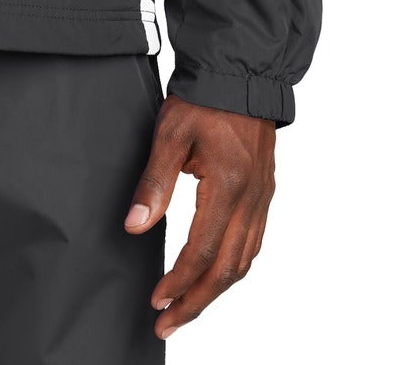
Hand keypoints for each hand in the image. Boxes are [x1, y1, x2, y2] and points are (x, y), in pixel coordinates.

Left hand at [123, 93, 275, 340]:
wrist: (240, 76)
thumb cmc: (203, 101)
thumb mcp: (169, 134)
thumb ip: (154, 182)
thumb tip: (136, 226)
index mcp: (227, 187)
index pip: (203, 251)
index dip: (179, 282)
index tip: (156, 301)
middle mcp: (251, 200)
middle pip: (227, 269)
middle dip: (196, 302)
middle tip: (168, 324)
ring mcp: (262, 200)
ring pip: (244, 262)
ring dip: (215, 292)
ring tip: (187, 309)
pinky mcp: (264, 195)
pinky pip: (253, 244)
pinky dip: (233, 269)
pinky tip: (215, 277)